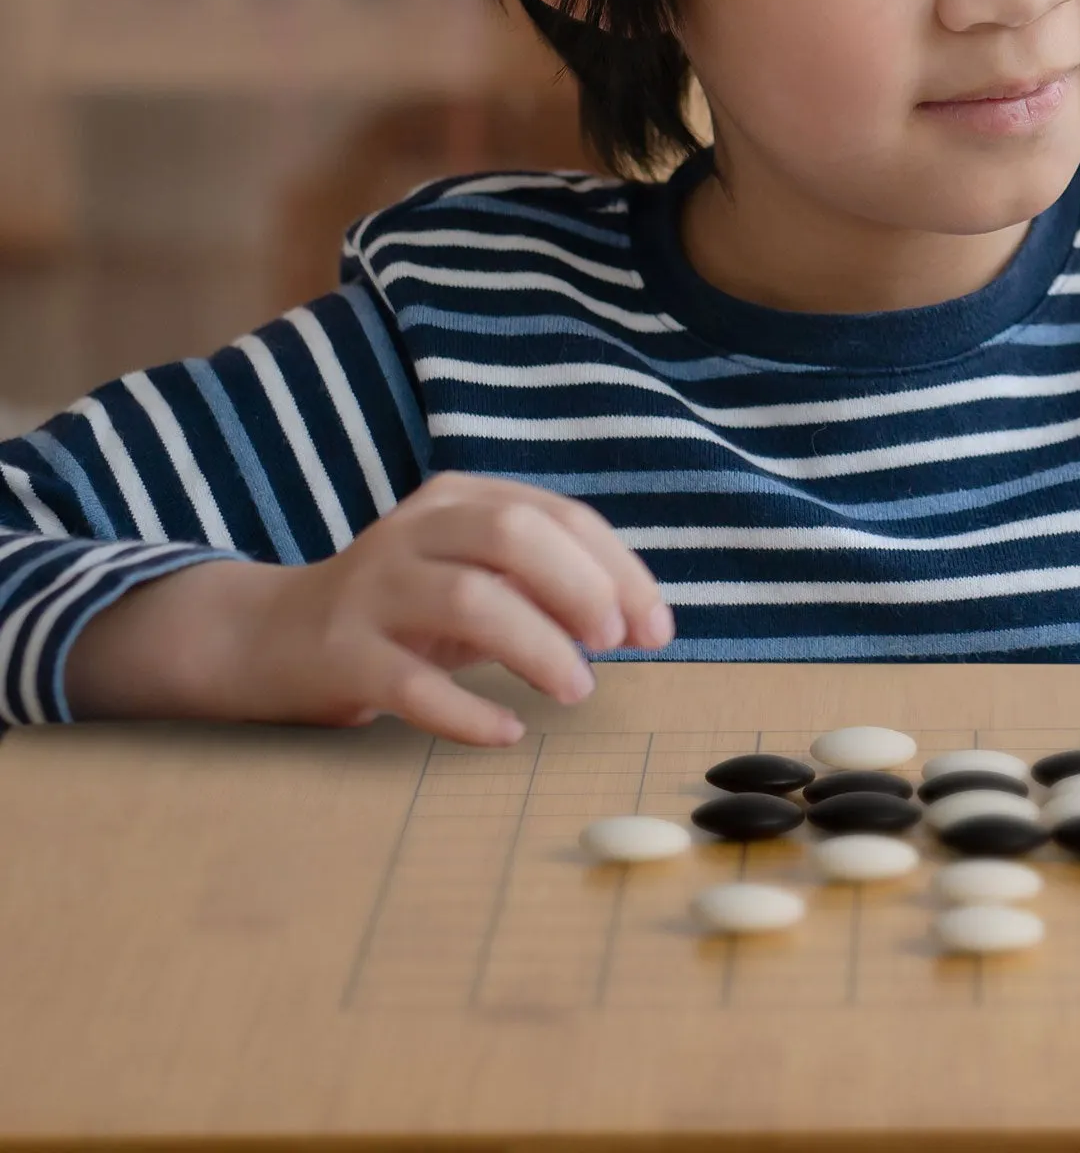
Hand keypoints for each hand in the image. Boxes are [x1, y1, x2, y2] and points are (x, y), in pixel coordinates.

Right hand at [65, 473, 674, 744]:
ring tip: (576, 689)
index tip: (656, 627)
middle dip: (580, 586)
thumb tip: (636, 617)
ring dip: (537, 646)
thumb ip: (542, 584)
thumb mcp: (473, 578)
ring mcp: (372, 590)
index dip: (618, 569)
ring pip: (468, 600)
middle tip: (613, 643)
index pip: (556, 516)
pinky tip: (507, 733)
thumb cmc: (404, 609)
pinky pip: (410, 684)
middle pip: (512, 535)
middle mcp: (414, 531)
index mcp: (458, 499)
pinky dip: (466, 711)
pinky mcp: (340, 655)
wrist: (270, 638)